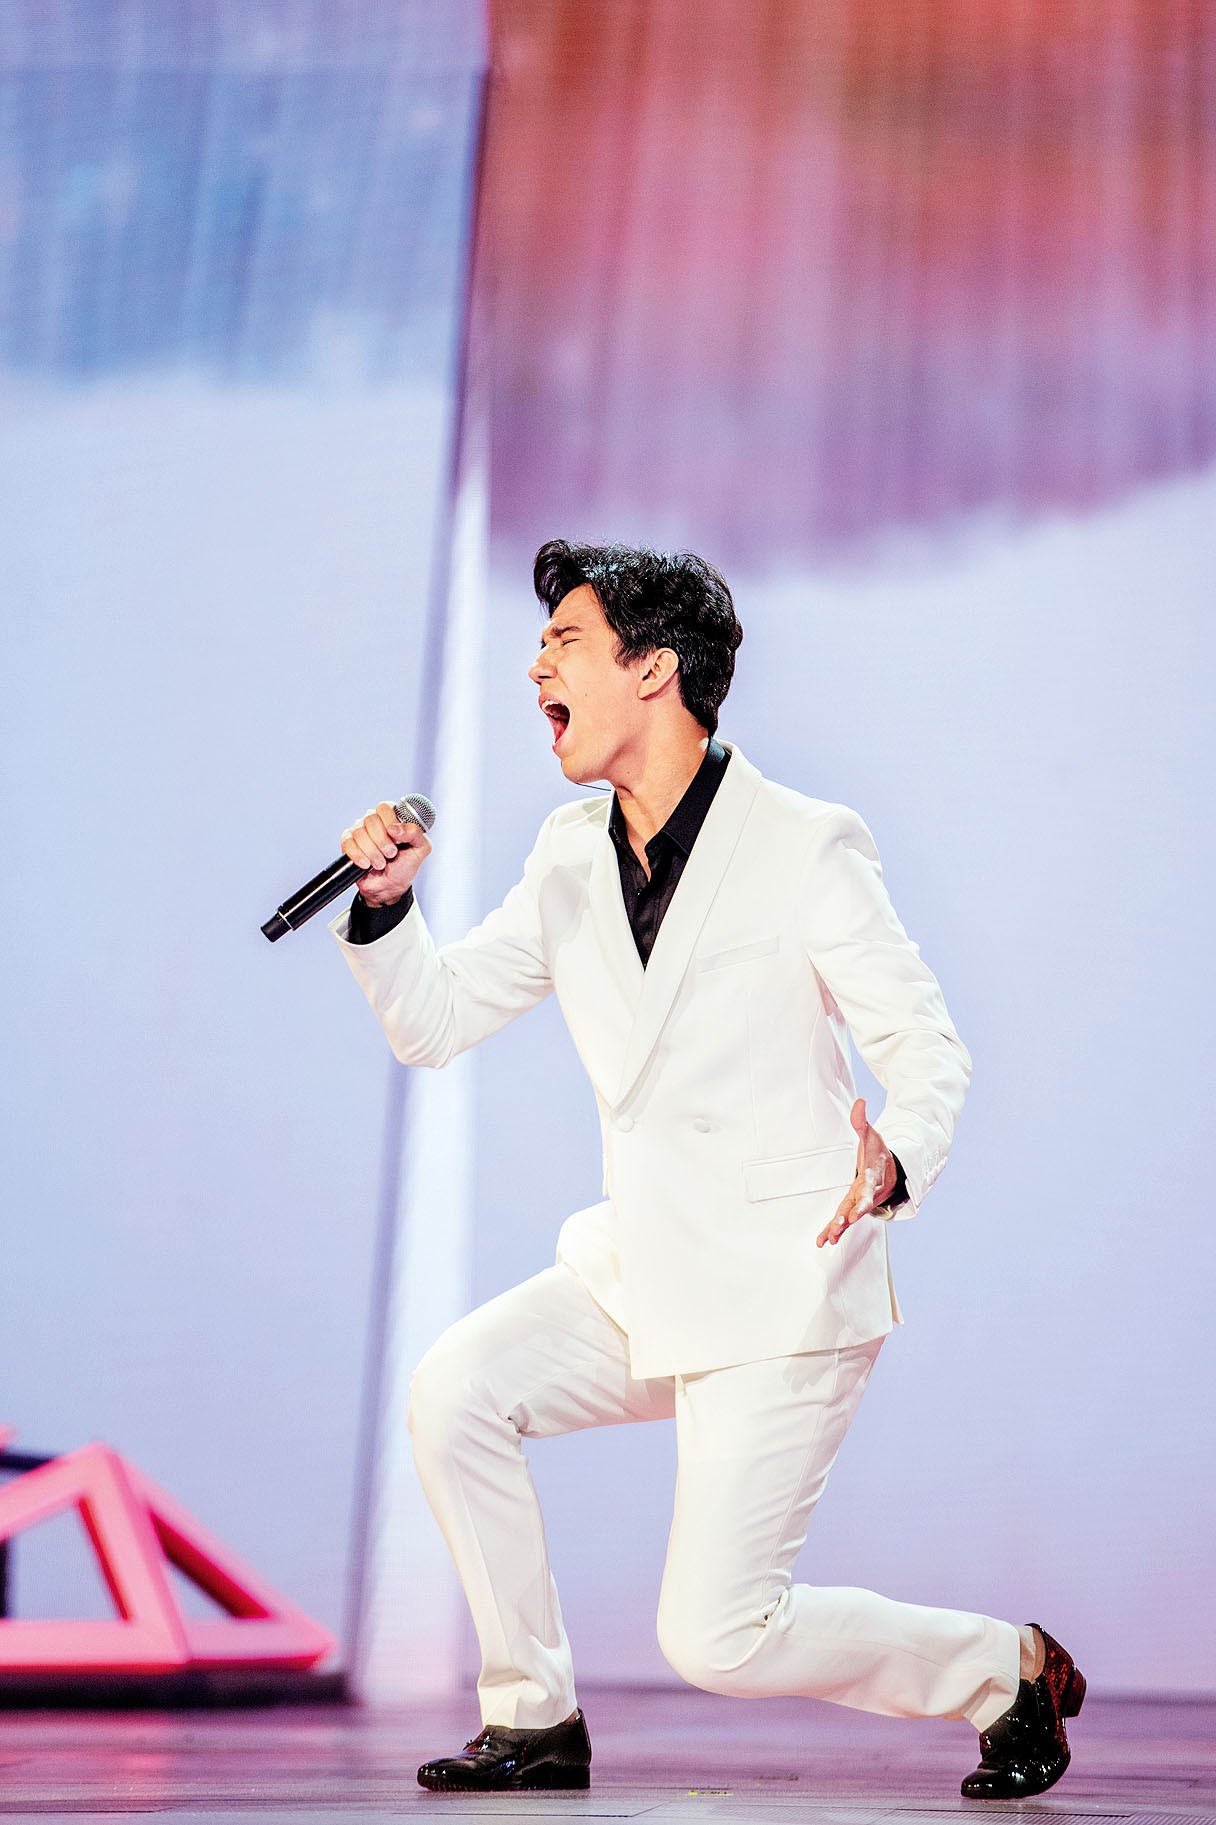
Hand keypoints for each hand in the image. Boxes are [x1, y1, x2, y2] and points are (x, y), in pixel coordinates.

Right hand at [340, 801, 431, 906]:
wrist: (390, 887)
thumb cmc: (405, 865)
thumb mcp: (421, 849)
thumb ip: (416, 833)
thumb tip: (394, 828)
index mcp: (392, 817)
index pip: (384, 807)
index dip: (390, 822)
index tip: (397, 840)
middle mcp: (373, 821)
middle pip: (371, 819)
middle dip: (382, 841)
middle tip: (390, 854)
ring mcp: (359, 831)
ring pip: (359, 833)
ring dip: (372, 852)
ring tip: (380, 863)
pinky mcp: (347, 844)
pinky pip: (348, 844)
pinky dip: (359, 856)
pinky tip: (366, 864)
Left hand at [816, 1098, 896, 1247]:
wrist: (889, 1170)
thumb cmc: (877, 1152)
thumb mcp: (871, 1135)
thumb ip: (862, 1121)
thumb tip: (860, 1101)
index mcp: (872, 1178)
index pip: (867, 1190)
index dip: (862, 1201)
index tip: (855, 1212)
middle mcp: (867, 1194)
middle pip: (857, 1207)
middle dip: (849, 1218)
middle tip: (839, 1227)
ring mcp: (859, 1202)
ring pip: (849, 1217)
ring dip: (839, 1229)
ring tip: (828, 1240)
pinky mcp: (852, 1207)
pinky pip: (843, 1220)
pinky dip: (834, 1231)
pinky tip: (822, 1242)